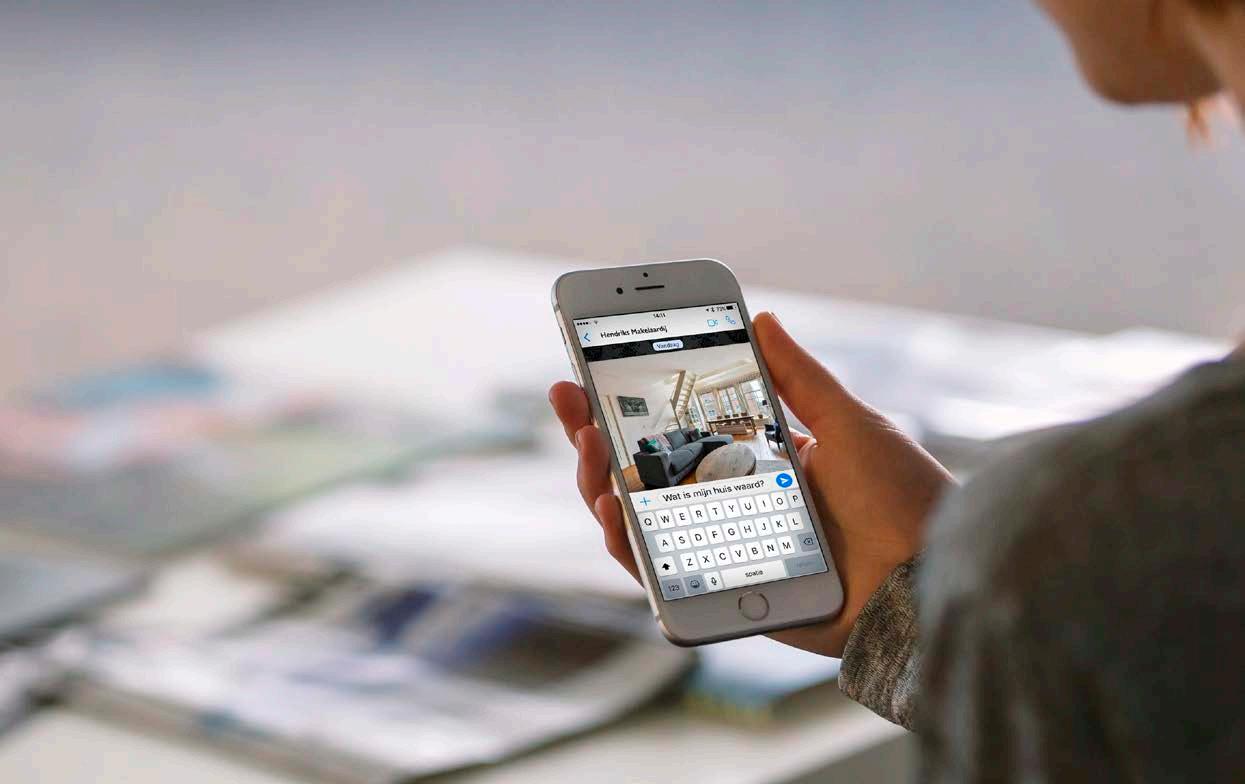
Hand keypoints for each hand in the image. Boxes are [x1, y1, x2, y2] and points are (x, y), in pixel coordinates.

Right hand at [548, 312, 953, 655]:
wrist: (929, 578)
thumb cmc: (902, 501)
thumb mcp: (848, 422)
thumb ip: (798, 376)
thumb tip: (764, 319)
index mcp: (760, 462)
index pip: (679, 428)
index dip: (633, 401)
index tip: (595, 364)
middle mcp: (731, 504)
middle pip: (643, 470)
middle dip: (596, 431)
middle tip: (568, 394)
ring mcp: (719, 548)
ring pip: (636, 517)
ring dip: (599, 478)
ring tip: (589, 440)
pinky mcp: (718, 592)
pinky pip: (655, 571)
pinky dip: (624, 541)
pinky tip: (610, 504)